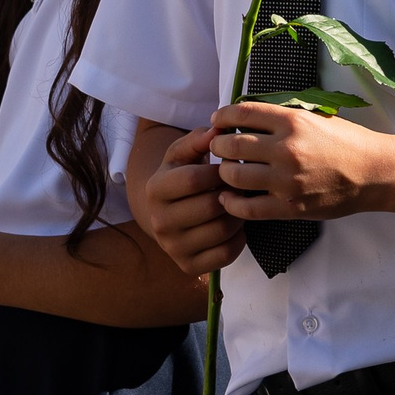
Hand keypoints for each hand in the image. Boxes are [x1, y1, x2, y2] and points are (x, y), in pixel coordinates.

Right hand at [144, 127, 242, 273]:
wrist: (167, 215)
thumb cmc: (180, 177)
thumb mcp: (183, 154)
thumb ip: (199, 138)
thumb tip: (219, 129)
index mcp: (155, 189)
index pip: (193, 179)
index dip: (219, 172)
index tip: (230, 168)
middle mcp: (159, 221)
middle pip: (211, 206)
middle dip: (232, 194)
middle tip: (240, 187)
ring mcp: (172, 247)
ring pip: (222, 230)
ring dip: (238, 215)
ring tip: (237, 204)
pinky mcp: (189, 266)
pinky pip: (226, 254)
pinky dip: (238, 239)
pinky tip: (234, 226)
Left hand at [208, 102, 387, 221]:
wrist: (374, 173)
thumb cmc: (346, 141)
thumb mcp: (315, 117)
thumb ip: (281, 117)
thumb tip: (245, 116)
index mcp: (292, 121)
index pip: (242, 113)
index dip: (222, 116)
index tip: (217, 121)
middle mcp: (287, 149)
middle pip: (232, 145)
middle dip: (218, 146)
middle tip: (218, 148)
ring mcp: (287, 180)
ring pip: (234, 176)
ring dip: (223, 173)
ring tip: (226, 171)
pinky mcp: (290, 207)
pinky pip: (248, 208)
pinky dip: (232, 203)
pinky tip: (228, 198)